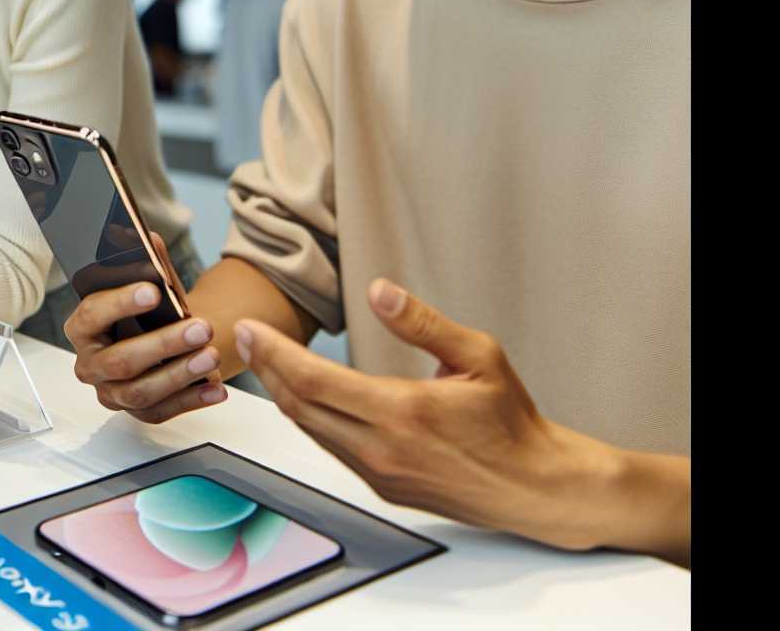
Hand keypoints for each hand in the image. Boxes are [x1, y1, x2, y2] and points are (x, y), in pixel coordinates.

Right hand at [66, 232, 227, 422]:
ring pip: (139, 391)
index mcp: (83, 326)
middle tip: (200, 328)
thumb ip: (147, 261)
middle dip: (163, 345)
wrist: (162, 339)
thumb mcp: (149, 284)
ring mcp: (110, 392)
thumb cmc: (151, 312)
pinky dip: (192, 401)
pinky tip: (216, 387)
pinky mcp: (135, 412)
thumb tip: (147, 236)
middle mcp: (90, 363)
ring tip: (211, 356)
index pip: (93, 314)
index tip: (153, 291)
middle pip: (120, 360)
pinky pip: (161, 412)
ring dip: (179, 374)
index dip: (120, 303)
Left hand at [234, 278, 627, 552]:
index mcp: (403, 412)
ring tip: (266, 359)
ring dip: (283, 393)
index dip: (273, 352)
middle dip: (265, 368)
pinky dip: (309, 417)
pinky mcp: (382, 487)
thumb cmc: (510, 421)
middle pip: (299, 405)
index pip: (314, 380)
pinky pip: (331, 447)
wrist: (532, 486)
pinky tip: (304, 393)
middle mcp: (382, 448)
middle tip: (246, 337)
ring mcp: (379, 473)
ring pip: (310, 429)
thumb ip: (423, 322)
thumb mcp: (478, 355)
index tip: (250, 329)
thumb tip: (380, 291)